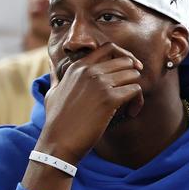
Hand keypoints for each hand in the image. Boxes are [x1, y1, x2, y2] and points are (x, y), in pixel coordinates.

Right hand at [38, 43, 143, 162]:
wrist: (59, 141)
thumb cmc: (57, 120)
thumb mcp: (53, 91)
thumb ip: (56, 75)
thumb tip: (50, 62)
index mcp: (78, 66)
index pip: (108, 48)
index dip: (124, 57)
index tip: (130, 70)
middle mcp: (89, 71)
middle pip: (126, 61)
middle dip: (133, 76)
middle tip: (131, 92)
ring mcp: (99, 83)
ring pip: (133, 75)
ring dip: (136, 90)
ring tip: (131, 105)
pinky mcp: (109, 98)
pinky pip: (135, 90)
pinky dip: (137, 102)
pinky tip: (132, 113)